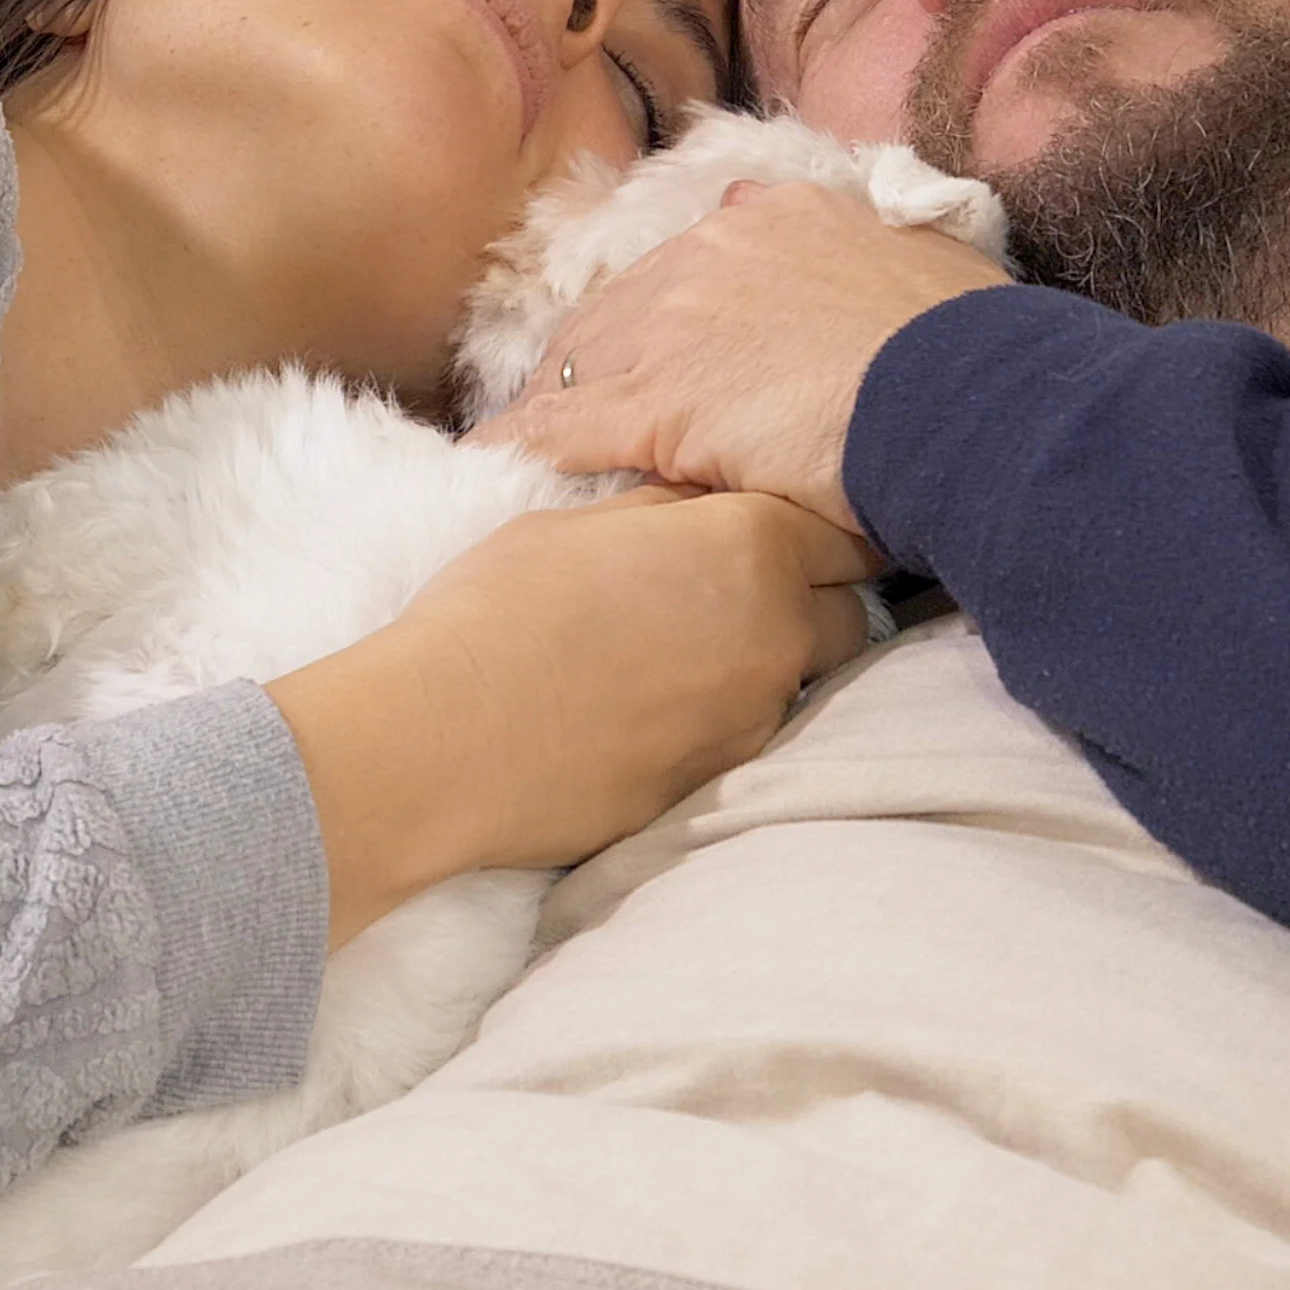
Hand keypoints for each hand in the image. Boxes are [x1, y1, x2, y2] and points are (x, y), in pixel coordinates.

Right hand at [263, 485, 874, 943]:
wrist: (442, 740)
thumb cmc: (499, 609)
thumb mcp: (580, 523)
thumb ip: (666, 513)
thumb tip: (700, 509)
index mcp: (753, 548)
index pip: (845, 531)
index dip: (819, 524)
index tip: (791, 524)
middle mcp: (778, 634)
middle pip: (847, 613)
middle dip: (814, 597)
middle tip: (743, 586)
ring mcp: (755, 717)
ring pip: (799, 677)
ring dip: (766, 658)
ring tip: (687, 648)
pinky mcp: (718, 781)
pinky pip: (748, 732)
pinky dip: (721, 713)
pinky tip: (656, 704)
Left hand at [476, 181, 1012, 536]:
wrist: (973, 403)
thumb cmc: (976, 357)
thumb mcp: (928, 272)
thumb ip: (876, 260)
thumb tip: (865, 254)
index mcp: (782, 217)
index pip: (690, 264)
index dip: (664, 314)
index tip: (653, 349)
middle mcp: (718, 248)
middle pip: (622, 304)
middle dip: (590, 355)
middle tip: (562, 399)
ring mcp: (680, 319)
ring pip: (585, 361)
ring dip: (552, 400)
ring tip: (518, 437)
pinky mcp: (659, 398)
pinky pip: (567, 423)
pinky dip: (527, 443)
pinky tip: (498, 464)